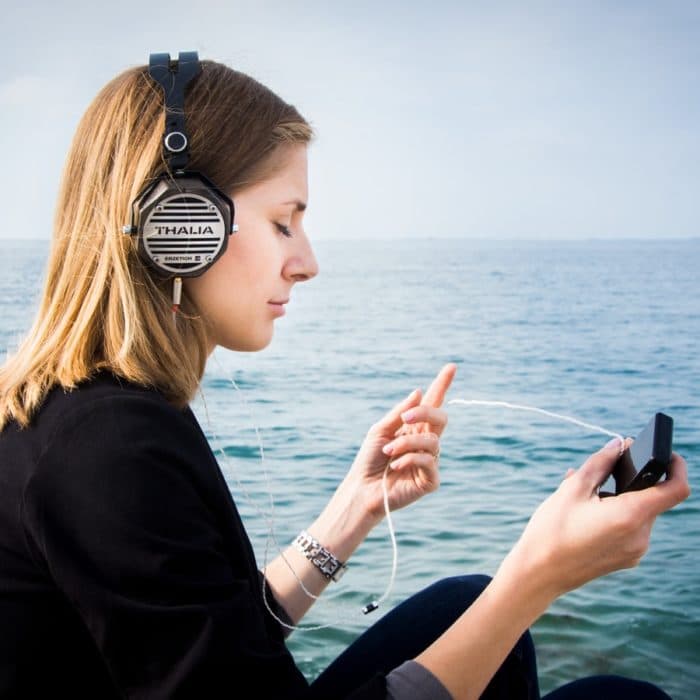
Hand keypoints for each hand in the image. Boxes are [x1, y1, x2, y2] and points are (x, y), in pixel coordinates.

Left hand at [349, 363, 457, 520]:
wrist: (361, 489)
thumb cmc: (369, 460)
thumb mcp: (381, 430)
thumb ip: (400, 412)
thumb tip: (419, 392)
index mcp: (414, 428)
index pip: (432, 403)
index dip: (442, 385)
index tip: (451, 366)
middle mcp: (425, 442)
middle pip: (440, 417)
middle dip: (425, 412)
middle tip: (405, 418)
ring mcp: (430, 461)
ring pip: (432, 440)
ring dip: (406, 443)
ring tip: (388, 452)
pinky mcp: (431, 480)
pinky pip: (428, 461)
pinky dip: (410, 459)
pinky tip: (396, 465)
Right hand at [501, 439, 690, 598]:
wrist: (538, 573)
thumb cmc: (552, 530)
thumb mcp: (573, 489)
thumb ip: (600, 462)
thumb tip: (618, 444)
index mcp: (630, 516)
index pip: (675, 489)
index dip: (676, 467)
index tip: (667, 454)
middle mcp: (640, 536)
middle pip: (651, 498)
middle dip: (630, 481)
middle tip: (601, 470)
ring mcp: (635, 550)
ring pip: (638, 512)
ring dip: (619, 497)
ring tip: (584, 495)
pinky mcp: (626, 558)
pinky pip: (629, 528)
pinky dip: (615, 513)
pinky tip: (586, 511)